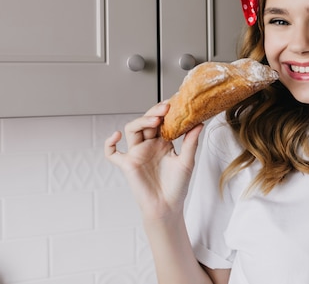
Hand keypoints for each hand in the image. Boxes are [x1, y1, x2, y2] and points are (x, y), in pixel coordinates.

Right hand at [104, 102, 203, 220]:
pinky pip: (112, 153)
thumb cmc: (178, 186)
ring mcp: (137, 153)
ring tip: (155, 121)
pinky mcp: (127, 164)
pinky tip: (116, 135)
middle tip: (166, 108)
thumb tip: (200, 123)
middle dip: (155, 113)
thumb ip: (191, 142)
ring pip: (132, 130)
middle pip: (147, 121)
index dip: (166, 112)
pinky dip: (109, 144)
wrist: (168, 206)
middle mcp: (149, 144)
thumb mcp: (187, 161)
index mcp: (164, 141)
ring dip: (141, 122)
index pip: (162, 121)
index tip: (175, 103)